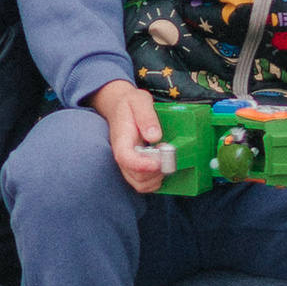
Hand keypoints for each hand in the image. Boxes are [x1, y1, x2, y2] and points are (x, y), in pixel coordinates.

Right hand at [92, 76, 171, 195]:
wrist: (119, 108)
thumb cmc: (130, 104)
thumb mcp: (139, 100)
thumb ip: (146, 116)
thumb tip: (155, 136)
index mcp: (121, 139)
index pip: (125, 157)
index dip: (141, 164)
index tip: (157, 161)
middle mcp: (122, 155)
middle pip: (136, 176)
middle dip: (156, 170)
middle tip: (167, 152)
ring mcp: (127, 164)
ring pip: (140, 184)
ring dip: (157, 177)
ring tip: (165, 160)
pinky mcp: (134, 168)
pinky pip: (143, 184)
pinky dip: (155, 180)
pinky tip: (162, 166)